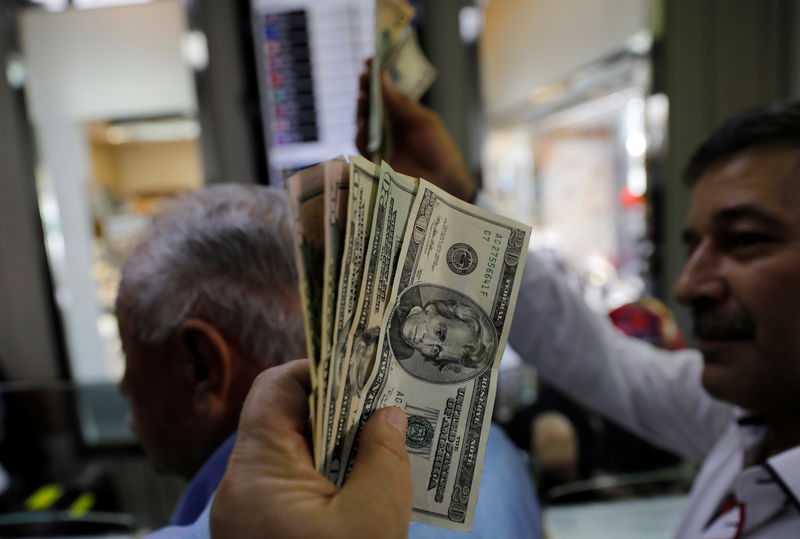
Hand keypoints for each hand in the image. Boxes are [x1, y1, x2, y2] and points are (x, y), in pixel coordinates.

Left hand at [210, 359, 411, 538]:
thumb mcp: (373, 519)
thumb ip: (384, 457)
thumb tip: (389, 415)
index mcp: (255, 472)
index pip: (276, 388)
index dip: (320, 371)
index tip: (365, 373)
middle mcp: (242, 488)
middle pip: (288, 421)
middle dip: (340, 411)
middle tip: (387, 408)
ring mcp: (249, 515)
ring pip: (296, 457)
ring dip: (339, 449)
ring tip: (385, 446)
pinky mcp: (263, 533)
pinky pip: (296, 489)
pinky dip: (331, 479)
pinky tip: (367, 486)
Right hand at [356, 60, 476, 201]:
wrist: (446, 182)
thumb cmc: (440, 150)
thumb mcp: (424, 122)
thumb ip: (402, 103)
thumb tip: (382, 77)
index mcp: (401, 114)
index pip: (384, 92)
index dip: (375, 76)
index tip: (370, 60)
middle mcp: (388, 127)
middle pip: (370, 105)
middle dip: (365, 90)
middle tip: (363, 77)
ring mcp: (381, 143)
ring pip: (363, 123)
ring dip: (361, 110)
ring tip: (362, 98)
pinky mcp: (376, 161)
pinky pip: (363, 146)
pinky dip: (361, 134)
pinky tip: (363, 125)